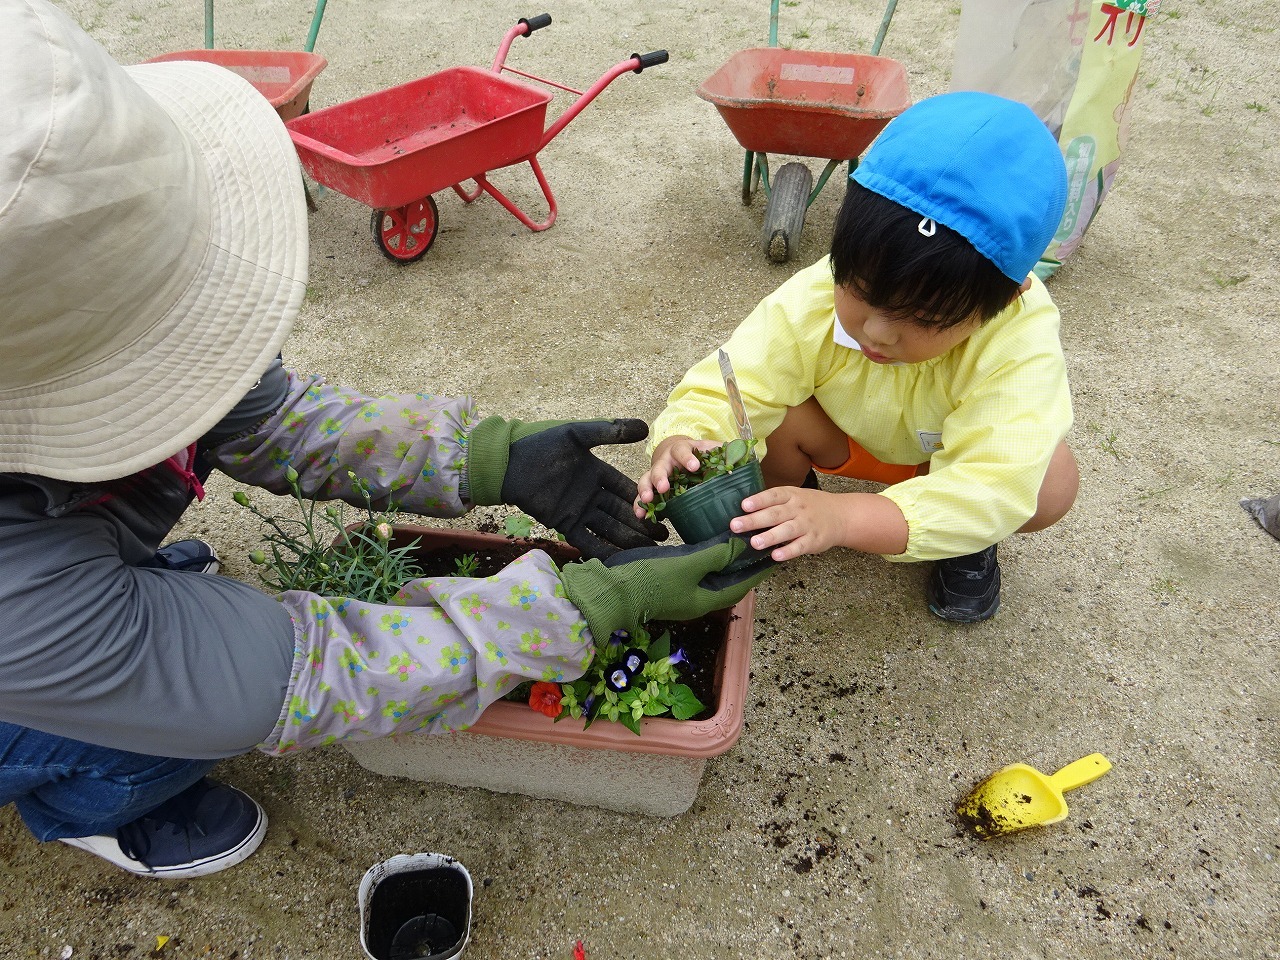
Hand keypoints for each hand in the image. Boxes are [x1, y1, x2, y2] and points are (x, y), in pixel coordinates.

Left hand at [467, 416, 667, 559]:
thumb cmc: (542, 446)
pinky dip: (603, 551)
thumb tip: (644, 426)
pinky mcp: (564, 524)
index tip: (664, 509)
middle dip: (642, 525)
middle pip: (622, 513)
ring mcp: (579, 511)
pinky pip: (588, 540)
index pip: (626, 489)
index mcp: (598, 473)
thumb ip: (609, 431)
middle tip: (664, 537)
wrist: (509, 465)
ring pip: (610, 529)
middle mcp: (592, 494)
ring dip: (628, 541)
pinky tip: (620, 561)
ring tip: (650, 553)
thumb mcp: (577, 435)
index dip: (644, 500)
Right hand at [559, 532, 774, 639]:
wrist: (613, 589)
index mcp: (708, 599)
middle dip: (746, 562)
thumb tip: (741, 544)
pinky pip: (699, 569)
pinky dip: (709, 556)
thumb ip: (716, 554)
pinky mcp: (673, 580)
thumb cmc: (651, 579)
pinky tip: (711, 542)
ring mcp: (685, 590)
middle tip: (760, 541)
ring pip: (715, 574)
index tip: (774, 554)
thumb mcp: (687, 564)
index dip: (759, 569)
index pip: (743, 584)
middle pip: (731, 579)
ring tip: (741, 539)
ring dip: (728, 558)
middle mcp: (699, 597)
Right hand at [633, 434, 725, 518]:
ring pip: (646, 480)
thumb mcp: (709, 449)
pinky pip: (642, 496)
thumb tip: (743, 451)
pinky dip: (640, 505)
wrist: (677, 452)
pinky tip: (640, 514)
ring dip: (645, 490)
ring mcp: (656, 474)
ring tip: (646, 501)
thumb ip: (724, 451)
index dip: (688, 458)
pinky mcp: (652, 487)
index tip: (695, 466)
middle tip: (663, 488)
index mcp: (681, 451)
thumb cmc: (696, 453)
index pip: (682, 451)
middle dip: (660, 478)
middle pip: (659, 467)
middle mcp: (665, 461)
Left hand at [732, 487, 908, 559]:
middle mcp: (798, 509)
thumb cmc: (809, 506)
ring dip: (770, 536)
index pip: (773, 496)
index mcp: (790, 495)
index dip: (758, 500)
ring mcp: (806, 525)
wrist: (841, 515)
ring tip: (754, 543)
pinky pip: (800, 546)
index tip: (743, 505)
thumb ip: (773, 503)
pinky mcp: (814, 540)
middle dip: (754, 520)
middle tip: (736, 526)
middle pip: (775, 514)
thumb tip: (743, 512)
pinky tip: (776, 556)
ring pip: (787, 530)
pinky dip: (788, 551)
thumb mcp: (794, 497)